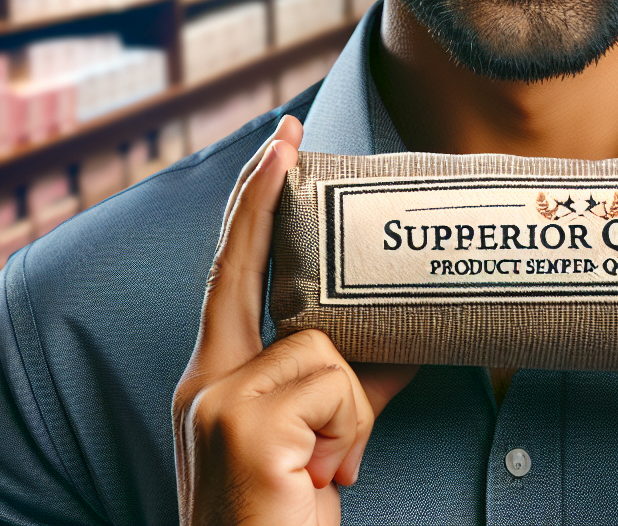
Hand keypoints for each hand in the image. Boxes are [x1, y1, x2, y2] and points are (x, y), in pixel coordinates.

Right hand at [172, 116, 419, 525]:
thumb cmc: (287, 514)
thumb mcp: (324, 438)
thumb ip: (355, 381)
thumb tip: (413, 330)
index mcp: (216, 382)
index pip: (234, 275)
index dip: (254, 205)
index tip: (281, 142)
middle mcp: (204, 383)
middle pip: (245, 268)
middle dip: (264, 193)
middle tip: (291, 130)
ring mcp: (216, 401)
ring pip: (326, 348)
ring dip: (352, 411)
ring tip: (330, 467)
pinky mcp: (241, 423)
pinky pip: (336, 384)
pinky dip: (350, 429)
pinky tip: (322, 475)